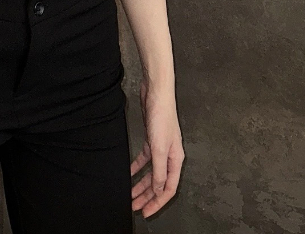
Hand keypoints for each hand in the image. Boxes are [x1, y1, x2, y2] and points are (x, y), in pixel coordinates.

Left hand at [130, 76, 183, 218]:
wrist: (156, 92)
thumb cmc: (162, 116)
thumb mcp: (159, 148)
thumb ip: (159, 170)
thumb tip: (159, 190)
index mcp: (175, 160)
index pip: (168, 189)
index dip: (157, 203)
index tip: (146, 212)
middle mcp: (169, 156)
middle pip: (158, 183)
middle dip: (147, 196)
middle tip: (134, 207)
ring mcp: (160, 147)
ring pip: (150, 173)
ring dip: (140, 184)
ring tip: (130, 195)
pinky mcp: (151, 139)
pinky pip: (144, 159)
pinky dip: (136, 168)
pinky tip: (128, 173)